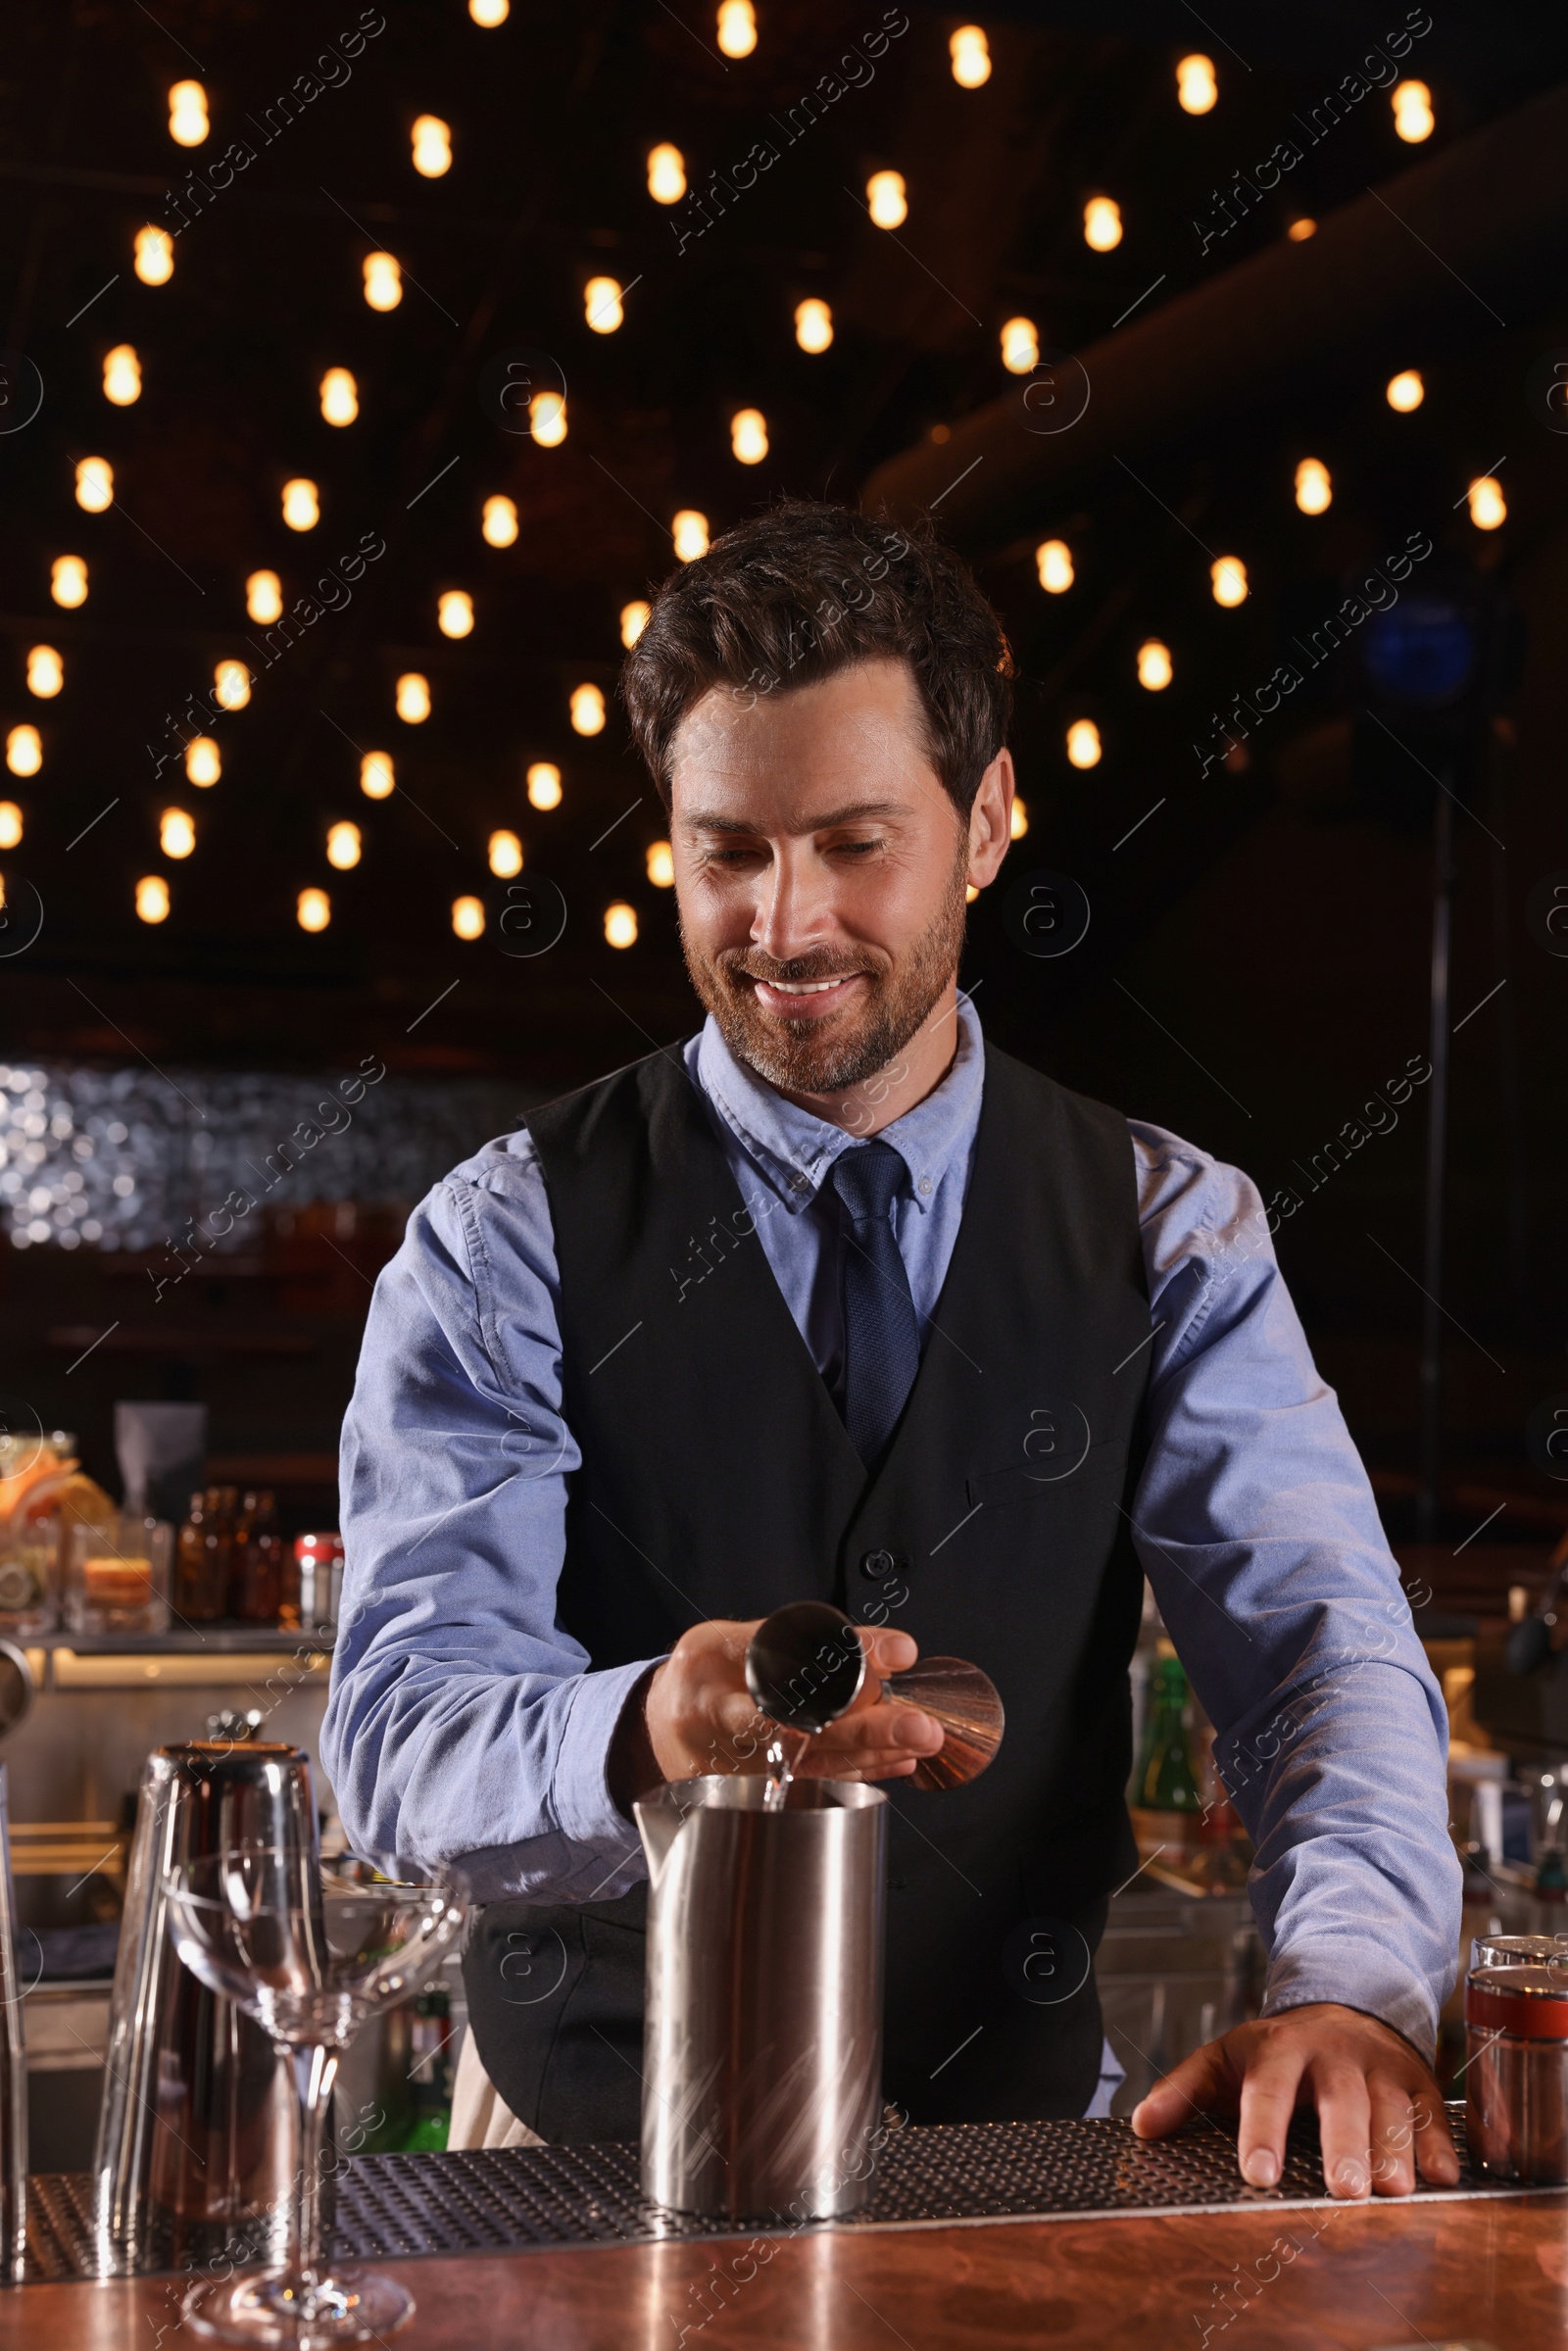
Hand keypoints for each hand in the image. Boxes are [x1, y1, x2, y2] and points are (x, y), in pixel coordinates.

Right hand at [623, 1616, 942, 1796]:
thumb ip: (799, 1644)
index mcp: (712, 1654)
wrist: (653, 1729)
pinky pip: (810, 1780)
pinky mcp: (746, 1788)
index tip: (899, 1650)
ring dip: (871, 1752)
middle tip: (918, 1724)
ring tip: (918, 1741)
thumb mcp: (734, 1640)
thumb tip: (883, 1656)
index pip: (789, 1649)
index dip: (849, 1651)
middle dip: (867, 1724)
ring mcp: (730, 1757)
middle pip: (801, 1718)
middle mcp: (716, 1708)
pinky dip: (856, 1771)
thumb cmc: (704, 1676)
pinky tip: (894, 1763)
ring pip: (811, 1757)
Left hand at [1130, 2002, 1457, 2198]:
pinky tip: (1443, 2176)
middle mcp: (1334, 2055)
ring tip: (1393, 2191)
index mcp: (1281, 2048)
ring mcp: (1381, 2065)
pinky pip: (1433, 2111)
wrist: (1346, 2002)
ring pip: (1391, 2107)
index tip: (1258, 2176)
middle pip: (1340, 2100)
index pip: (1267, 2089)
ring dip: (1394, 2149)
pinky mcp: (1418, 2079)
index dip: (1262, 2131)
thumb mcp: (1227, 2057)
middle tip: (1344, 2191)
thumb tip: (1142, 2125)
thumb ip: (1185, 2090)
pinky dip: (1440, 2143)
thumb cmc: (1280, 2049)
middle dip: (1343, 2144)